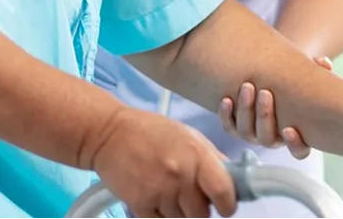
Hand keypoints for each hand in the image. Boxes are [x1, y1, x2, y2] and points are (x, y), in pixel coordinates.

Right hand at [91, 107, 237, 218]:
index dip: (228, 205)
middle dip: (200, 210)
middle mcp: (180, 175)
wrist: (108, 134)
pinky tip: (157, 201)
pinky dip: (162, 218)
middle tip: (191, 197)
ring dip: (180, 214)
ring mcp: (159, 192)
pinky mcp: (140, 205)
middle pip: (203, 215)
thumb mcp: (188, 136)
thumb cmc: (150, 132)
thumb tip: (234, 180)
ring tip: (169, 194)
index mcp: (197, 155)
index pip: (224, 192)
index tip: (225, 206)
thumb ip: (212, 159)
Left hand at [217, 56, 332, 159]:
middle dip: (264, 115)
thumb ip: (319, 72)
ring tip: (247, 86)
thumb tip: (323, 62)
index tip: (289, 129)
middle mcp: (274, 139)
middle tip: (264, 92)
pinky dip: (226, 115)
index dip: (295, 144)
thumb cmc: (295, 85)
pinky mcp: (236, 127)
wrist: (272, 82)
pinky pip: (229, 126)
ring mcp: (254, 135)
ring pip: (246, 131)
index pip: (299, 151)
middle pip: (267, 138)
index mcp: (296, 135)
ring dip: (245, 110)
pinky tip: (226, 99)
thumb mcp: (308, 80)